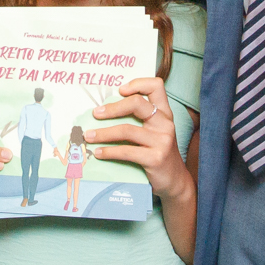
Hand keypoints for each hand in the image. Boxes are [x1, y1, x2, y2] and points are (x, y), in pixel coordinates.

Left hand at [84, 78, 190, 201]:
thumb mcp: (155, 132)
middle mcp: (165, 123)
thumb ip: (140, 120)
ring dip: (103, 133)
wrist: (175, 181)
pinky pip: (126, 151)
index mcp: (164, 113)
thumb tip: (106, 111)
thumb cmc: (159, 153)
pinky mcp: (156, 158)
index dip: (137, 84)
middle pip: (137, 104)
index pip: (156, 86)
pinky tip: (99, 153)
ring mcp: (162, 140)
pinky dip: (109, 151)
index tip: (120, 91)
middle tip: (96, 114)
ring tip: (89, 136)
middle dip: (112, 108)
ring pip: (126, 130)